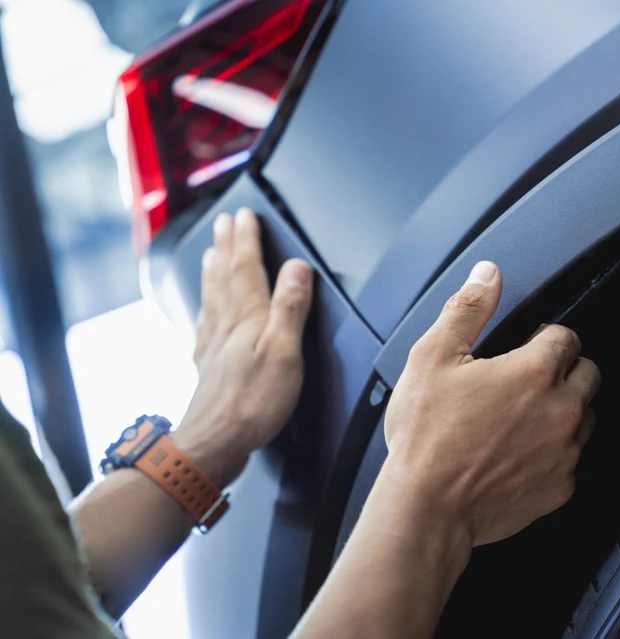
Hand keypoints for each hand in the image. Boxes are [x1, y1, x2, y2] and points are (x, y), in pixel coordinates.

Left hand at [173, 208, 313, 486]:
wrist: (215, 441)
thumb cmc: (253, 402)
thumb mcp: (285, 351)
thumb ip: (290, 307)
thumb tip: (297, 268)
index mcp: (248, 317)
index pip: (247, 267)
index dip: (247, 239)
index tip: (246, 215)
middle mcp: (226, 324)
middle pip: (225, 275)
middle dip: (227, 245)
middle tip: (225, 222)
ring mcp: (214, 344)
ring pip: (213, 295)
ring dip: (214, 269)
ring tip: (212, 252)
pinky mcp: (210, 364)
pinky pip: (206, 322)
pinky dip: (207, 306)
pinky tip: (206, 309)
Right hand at [383, 261, 599, 545]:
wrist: (426, 507)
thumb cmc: (426, 438)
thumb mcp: (433, 357)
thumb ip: (468, 308)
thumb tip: (488, 275)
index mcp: (535, 372)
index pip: (567, 337)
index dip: (544, 337)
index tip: (527, 346)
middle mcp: (561, 411)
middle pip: (588, 374)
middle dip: (564, 371)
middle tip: (526, 381)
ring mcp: (565, 453)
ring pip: (585, 418)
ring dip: (563, 411)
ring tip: (522, 418)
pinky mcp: (560, 488)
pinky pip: (571, 460)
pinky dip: (553, 453)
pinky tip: (520, 453)